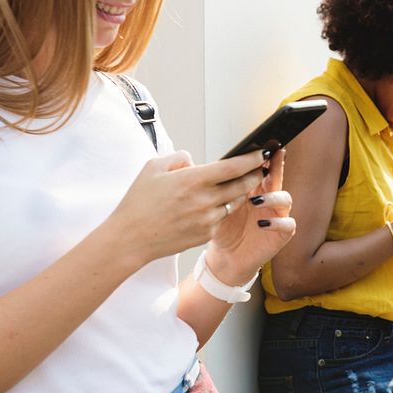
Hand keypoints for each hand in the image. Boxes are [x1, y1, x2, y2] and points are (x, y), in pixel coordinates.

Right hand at [107, 149, 267, 266]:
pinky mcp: (206, 234)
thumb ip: (178, 158)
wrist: (130, 239)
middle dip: (254, 175)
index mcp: (192, 180)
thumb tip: (194, 160)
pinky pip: (221, 218)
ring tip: (242, 183)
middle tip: (260, 168)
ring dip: (241, 192)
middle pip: (242, 185)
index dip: (251, 159)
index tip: (261, 153)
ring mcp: (207, 219)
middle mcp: (204, 200)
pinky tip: (217, 204)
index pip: (232, 166)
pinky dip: (222, 209)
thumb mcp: (153, 168)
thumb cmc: (138, 203)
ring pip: (234, 202)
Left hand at [208, 149, 295, 283]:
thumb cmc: (223, 230)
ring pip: (285, 198)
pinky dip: (278, 222)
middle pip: (277, 177)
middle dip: (276, 166)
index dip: (263, 157)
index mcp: (254, 189)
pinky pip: (288, 224)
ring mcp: (277, 215)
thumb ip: (217, 189)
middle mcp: (269, 199)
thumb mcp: (216, 207)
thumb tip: (196, 167)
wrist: (226, 258)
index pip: (261, 168)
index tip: (262, 146)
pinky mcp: (282, 233)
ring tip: (256, 200)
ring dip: (273, 196)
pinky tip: (262, 223)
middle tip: (272, 157)